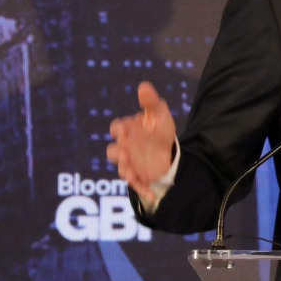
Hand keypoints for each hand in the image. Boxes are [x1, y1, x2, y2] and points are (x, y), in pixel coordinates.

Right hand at [106, 81, 176, 206]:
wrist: (167, 148)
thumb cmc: (158, 128)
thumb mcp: (159, 114)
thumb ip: (151, 102)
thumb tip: (143, 85)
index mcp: (127, 130)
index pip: (117, 128)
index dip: (119, 129)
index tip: (125, 130)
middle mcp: (125, 147)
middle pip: (113, 151)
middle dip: (117, 153)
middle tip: (125, 153)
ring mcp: (130, 163)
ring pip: (122, 169)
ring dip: (125, 171)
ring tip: (132, 174)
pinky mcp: (139, 176)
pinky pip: (138, 185)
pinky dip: (143, 190)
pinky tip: (151, 195)